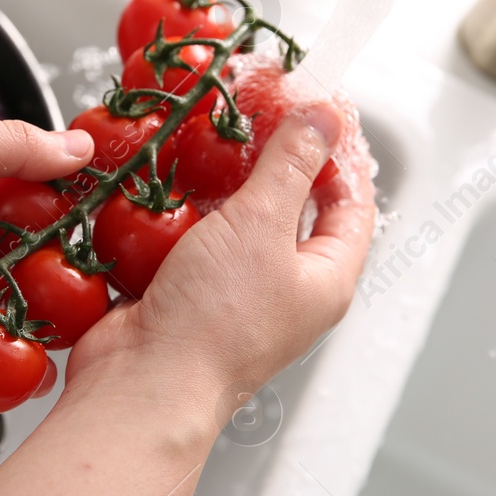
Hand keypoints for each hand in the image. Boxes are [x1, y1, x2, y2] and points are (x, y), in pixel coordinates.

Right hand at [66, 104, 375, 417]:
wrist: (142, 383)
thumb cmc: (214, 322)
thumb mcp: (262, 223)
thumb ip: (291, 163)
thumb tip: (324, 118)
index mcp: (325, 280)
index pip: (352, 206)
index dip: (341, 154)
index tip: (318, 112)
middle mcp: (284, 291)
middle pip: (291, 210)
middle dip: (270, 161)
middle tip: (254, 115)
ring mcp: (232, 296)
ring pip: (233, 223)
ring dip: (217, 184)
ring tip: (203, 141)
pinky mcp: (183, 296)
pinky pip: (187, 243)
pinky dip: (176, 212)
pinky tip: (163, 185)